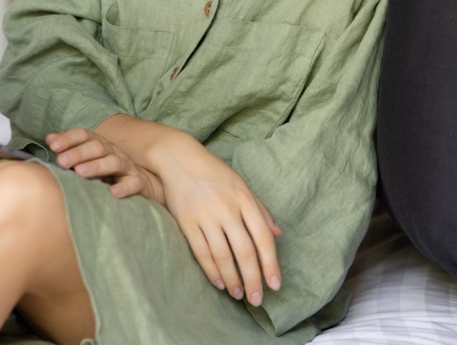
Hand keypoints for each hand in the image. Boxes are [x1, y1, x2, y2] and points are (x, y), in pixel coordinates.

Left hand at [45, 127, 163, 202]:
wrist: (143, 182)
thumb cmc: (108, 171)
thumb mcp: (89, 158)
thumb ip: (70, 148)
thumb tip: (49, 138)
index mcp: (99, 144)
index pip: (84, 135)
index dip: (68, 138)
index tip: (53, 145)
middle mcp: (113, 152)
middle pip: (97, 146)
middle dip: (78, 153)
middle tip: (62, 161)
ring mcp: (127, 167)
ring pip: (114, 162)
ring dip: (97, 166)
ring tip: (81, 172)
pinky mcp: (140, 183)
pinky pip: (135, 183)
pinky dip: (125, 186)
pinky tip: (114, 192)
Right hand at [158, 146, 282, 306]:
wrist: (178, 158)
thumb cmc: (213, 172)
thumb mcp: (241, 185)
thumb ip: (260, 210)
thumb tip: (278, 234)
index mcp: (244, 199)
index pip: (263, 238)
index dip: (271, 264)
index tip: (275, 285)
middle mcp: (227, 208)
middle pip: (245, 251)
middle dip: (253, 279)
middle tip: (257, 299)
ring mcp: (205, 215)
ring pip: (223, 256)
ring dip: (233, 279)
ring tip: (238, 294)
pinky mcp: (186, 221)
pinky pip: (201, 252)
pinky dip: (211, 271)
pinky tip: (219, 283)